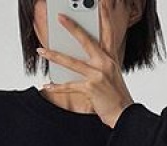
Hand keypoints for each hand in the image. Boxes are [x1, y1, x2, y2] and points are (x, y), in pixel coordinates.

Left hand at [36, 3, 134, 128]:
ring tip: (42, 51)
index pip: (108, 32)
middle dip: (72, 28)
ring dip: (54, 56)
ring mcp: (97, 75)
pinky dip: (57, 87)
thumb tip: (82, 59)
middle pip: (86, 40)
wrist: (124, 114)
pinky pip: (69, 86)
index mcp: (111, 58)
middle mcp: (105, 63)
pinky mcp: (90, 88)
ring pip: (71, 62)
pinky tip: (47, 85)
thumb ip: (100, 64)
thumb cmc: (117, 96)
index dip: (104, 16)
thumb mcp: (112, 75)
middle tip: (60, 17)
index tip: (100, 3)